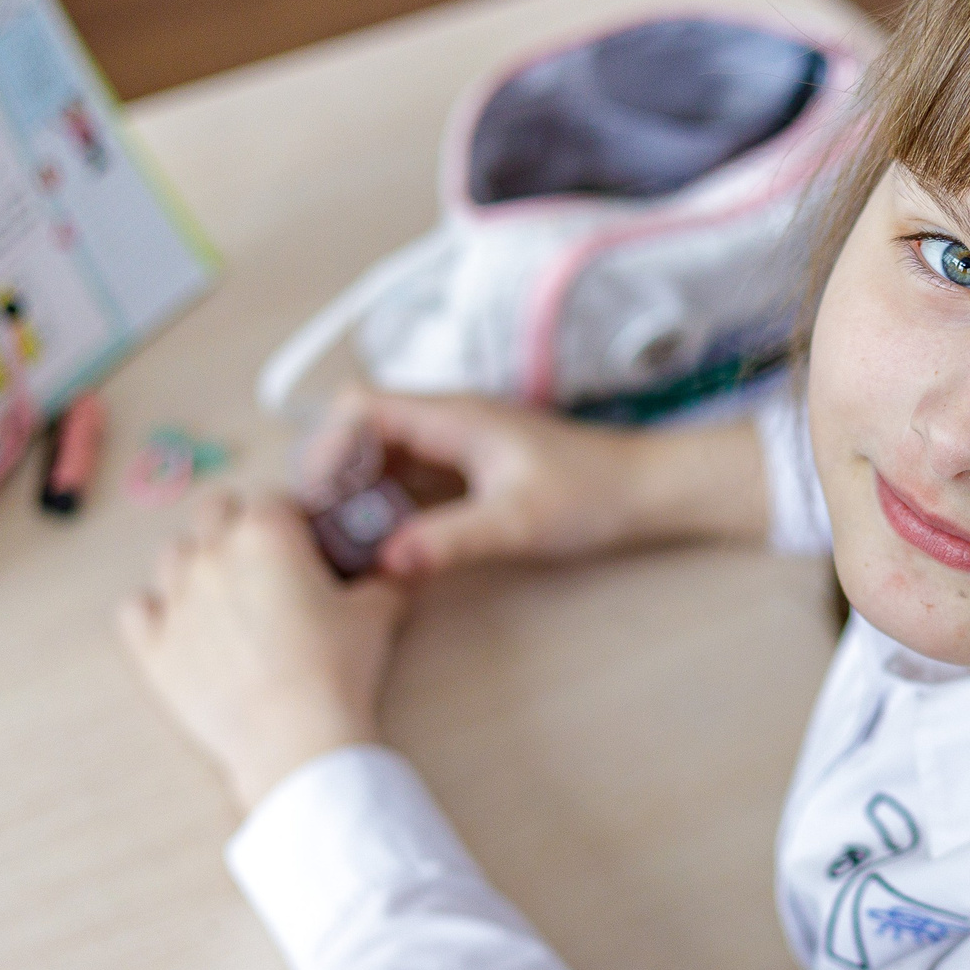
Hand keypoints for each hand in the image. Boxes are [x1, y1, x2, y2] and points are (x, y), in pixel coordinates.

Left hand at [116, 493, 405, 810]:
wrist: (295, 738)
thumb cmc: (338, 669)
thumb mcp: (379, 614)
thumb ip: (382, 580)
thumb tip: (393, 570)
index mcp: (267, 533)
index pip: (276, 500)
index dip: (297, 520)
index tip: (312, 545)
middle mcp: (212, 554)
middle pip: (215, 511)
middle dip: (239, 525)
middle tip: (267, 563)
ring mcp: (175, 599)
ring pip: (173, 554)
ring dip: (197, 562)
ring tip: (225, 593)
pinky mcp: (153, 647)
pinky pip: (135, 608)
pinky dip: (154, 610)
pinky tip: (180, 625)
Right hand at [304, 385, 769, 577]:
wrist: (647, 491)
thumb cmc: (591, 495)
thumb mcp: (516, 523)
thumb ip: (449, 541)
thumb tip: (386, 562)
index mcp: (452, 416)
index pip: (360, 407)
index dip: (329, 447)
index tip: (322, 499)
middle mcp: (448, 421)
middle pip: (361, 431)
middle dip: (336, 475)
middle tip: (326, 529)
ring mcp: (459, 444)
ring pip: (383, 457)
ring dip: (361, 493)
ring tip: (350, 542)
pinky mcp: (471, 469)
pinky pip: (410, 478)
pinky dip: (391, 505)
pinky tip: (392, 545)